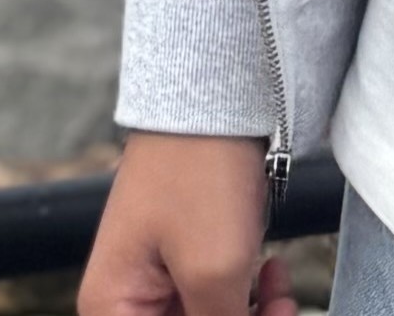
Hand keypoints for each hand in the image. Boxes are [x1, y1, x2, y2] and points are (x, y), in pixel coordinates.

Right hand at [79, 134, 297, 315]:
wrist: (217, 100)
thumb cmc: (200, 176)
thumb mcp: (215, 275)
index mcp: (110, 309)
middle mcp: (123, 301)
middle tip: (280, 314)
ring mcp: (156, 282)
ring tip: (283, 296)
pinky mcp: (186, 263)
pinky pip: (218, 305)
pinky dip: (252, 302)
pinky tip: (275, 276)